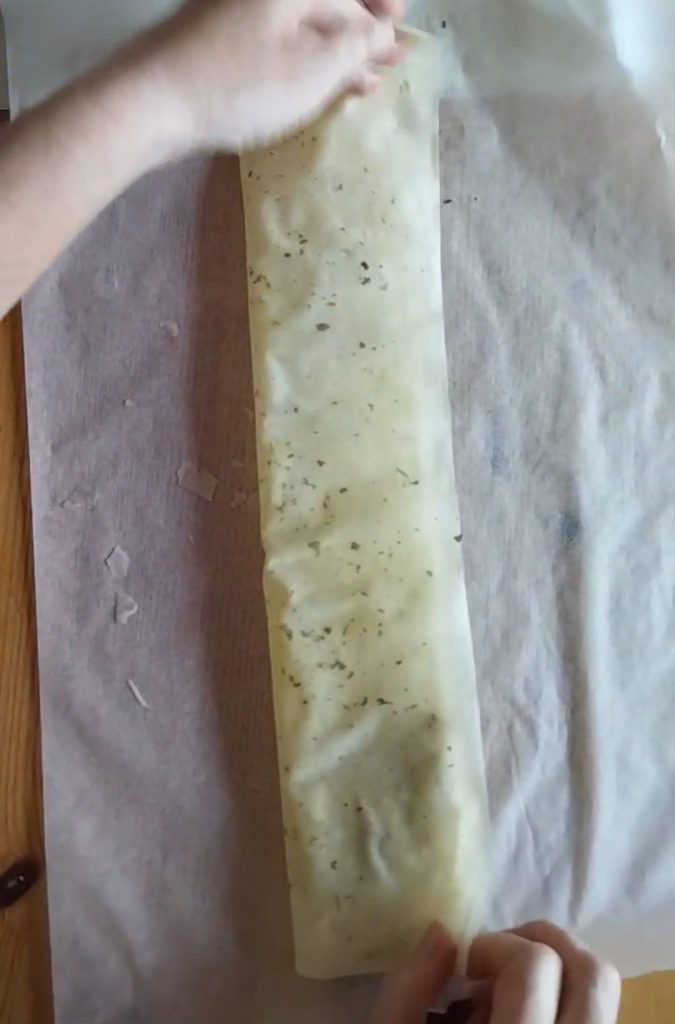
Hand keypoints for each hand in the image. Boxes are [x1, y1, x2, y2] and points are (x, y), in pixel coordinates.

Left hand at [139, 0, 404, 152]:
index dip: (379, 10)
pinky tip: (316, 89)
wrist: (151, 103)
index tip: (404, 26)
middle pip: (324, 5)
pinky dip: (304, 64)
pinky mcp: (219, 44)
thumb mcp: (312, 69)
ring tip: (364, 83)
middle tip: (390, 60)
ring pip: (301, 29)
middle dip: (361, 32)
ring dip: (336, 54)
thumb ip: (357, 46)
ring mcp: (237, 16)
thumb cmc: (238, 85)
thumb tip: (384, 32)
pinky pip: (277, 44)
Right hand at [372, 920, 620, 1023]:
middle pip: (593, 972)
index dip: (495, 947)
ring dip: (555, 973)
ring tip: (506, 992)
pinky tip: (518, 1016)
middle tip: (495, 960)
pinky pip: (596, 1015)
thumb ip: (408, 989)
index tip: (464, 964)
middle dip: (542, 946)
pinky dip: (561, 1001)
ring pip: (603, 993)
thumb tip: (443, 932)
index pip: (535, 966)